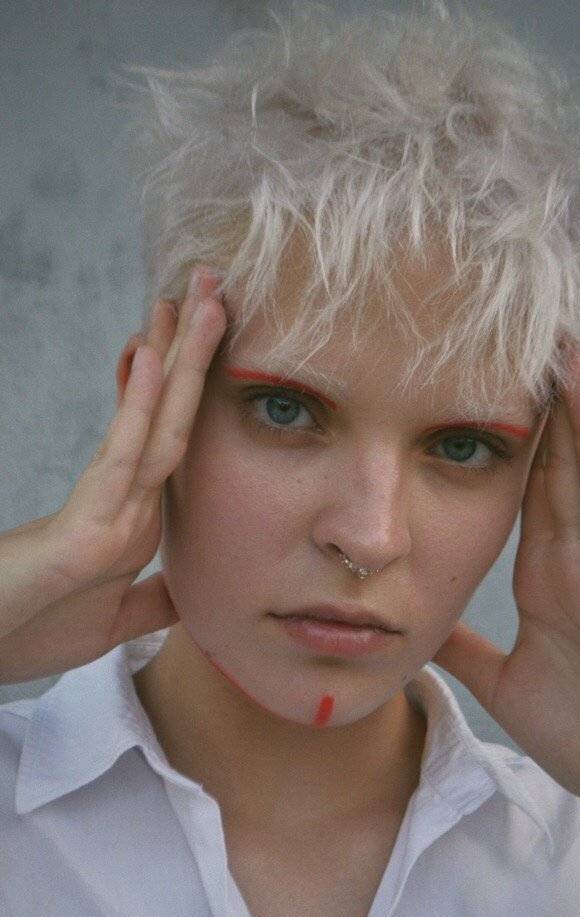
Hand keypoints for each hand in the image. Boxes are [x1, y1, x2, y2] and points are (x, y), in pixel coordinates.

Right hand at [0, 265, 225, 683]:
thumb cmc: (28, 632)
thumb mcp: (112, 621)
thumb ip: (155, 599)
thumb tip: (193, 587)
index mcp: (134, 518)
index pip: (169, 438)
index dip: (186, 383)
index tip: (196, 331)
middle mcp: (125, 503)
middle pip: (170, 416)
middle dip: (193, 349)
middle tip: (213, 283)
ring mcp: (106, 511)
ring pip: (156, 424)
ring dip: (180, 357)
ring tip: (200, 292)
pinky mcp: (84, 532)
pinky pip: (122, 460)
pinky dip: (142, 407)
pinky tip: (154, 357)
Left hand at [433, 349, 579, 808]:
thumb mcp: (507, 684)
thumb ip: (466, 650)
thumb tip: (416, 628)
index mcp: (551, 575)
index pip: (530, 489)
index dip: (516, 437)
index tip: (486, 385)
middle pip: (559, 465)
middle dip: (547, 403)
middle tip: (526, 336)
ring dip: (575, 417)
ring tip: (557, 355)